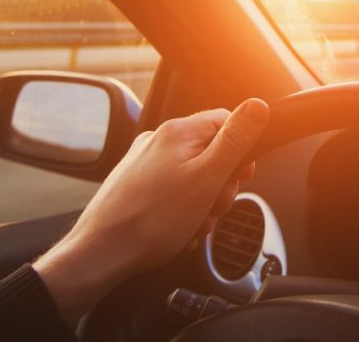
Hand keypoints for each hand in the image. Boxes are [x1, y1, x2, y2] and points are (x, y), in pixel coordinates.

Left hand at [33, 98, 269, 324]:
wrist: (101, 253)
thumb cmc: (153, 220)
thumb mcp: (208, 178)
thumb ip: (235, 140)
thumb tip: (257, 106)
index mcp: (178, 132)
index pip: (227, 121)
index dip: (241, 151)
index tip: (242, 176)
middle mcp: (158, 140)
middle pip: (211, 151)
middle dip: (221, 183)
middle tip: (215, 206)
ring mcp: (144, 162)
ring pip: (193, 175)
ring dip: (204, 201)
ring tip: (194, 223)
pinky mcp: (135, 184)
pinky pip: (173, 190)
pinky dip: (183, 209)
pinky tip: (179, 228)